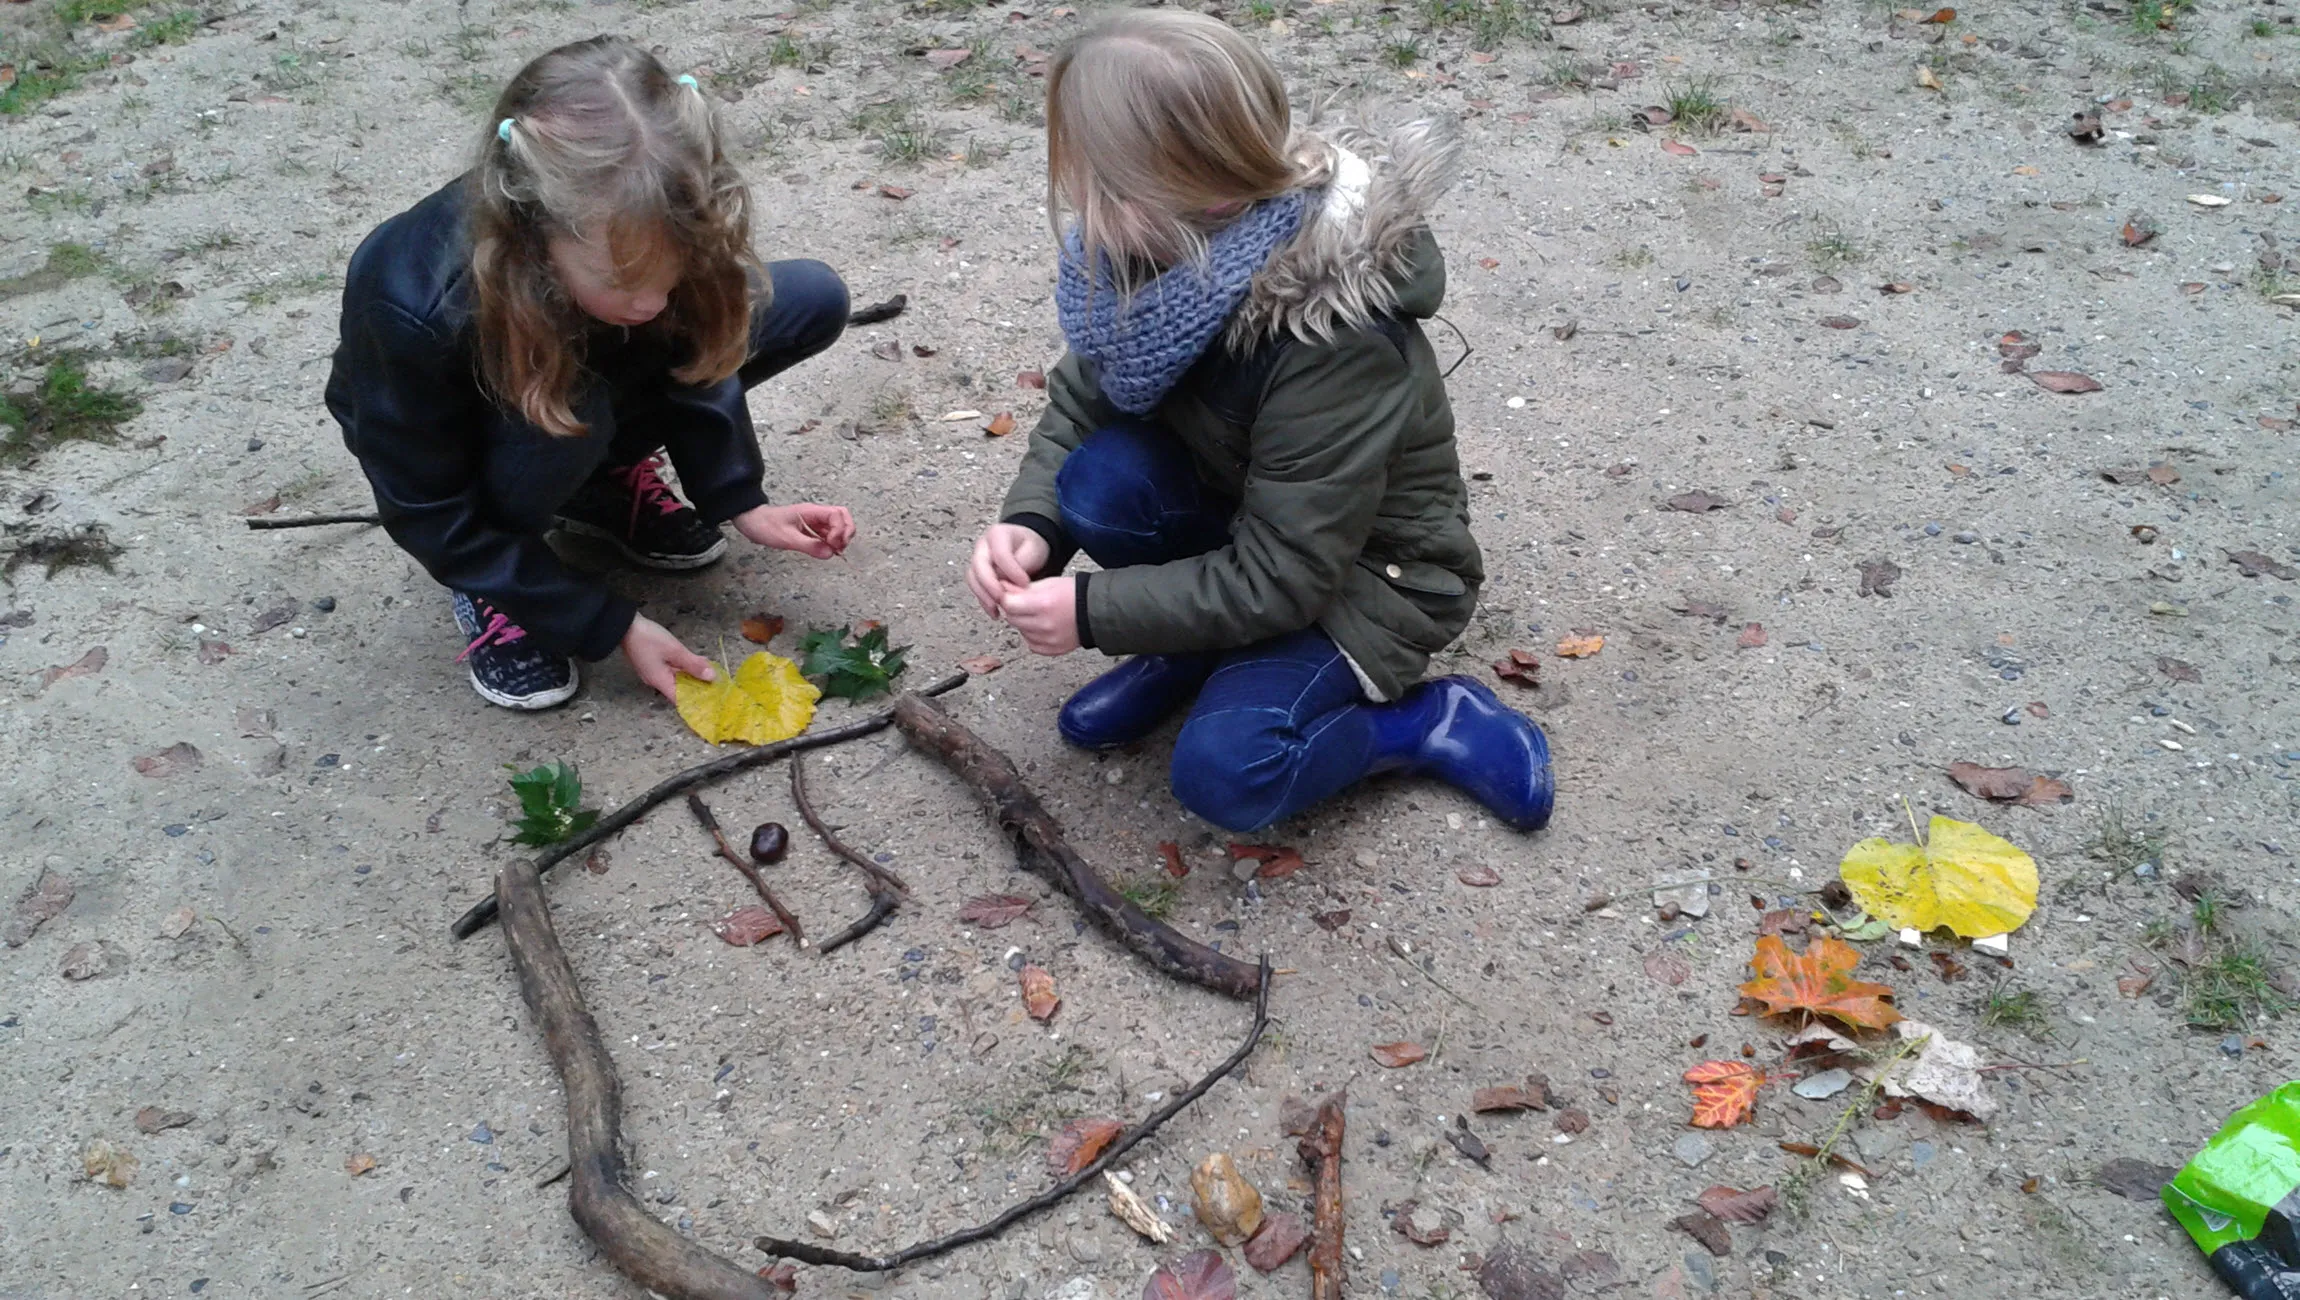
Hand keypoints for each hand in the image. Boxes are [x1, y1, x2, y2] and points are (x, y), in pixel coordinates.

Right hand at [621, 613, 713, 702]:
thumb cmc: (648, 638)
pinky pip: (671, 670)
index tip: (712, 699)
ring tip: (710, 672)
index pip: (680, 700)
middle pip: (679, 689)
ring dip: (692, 675)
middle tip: (716, 683)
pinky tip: (696, 662)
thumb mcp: (675, 650)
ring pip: (676, 678)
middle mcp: (655, 680)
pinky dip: (684, 667)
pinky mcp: (652, 662)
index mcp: (660, 681)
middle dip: (697, 686)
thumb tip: (711, 677)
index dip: (696, 701)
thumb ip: (693, 664)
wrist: (624, 625)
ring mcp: (653, 671)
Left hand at [733, 502, 853, 557]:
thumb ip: (809, 546)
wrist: (751, 521)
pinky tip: (826, 551)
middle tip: (838, 547)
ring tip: (834, 551)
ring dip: (840, 538)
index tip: (831, 544)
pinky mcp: (810, 529)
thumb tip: (830, 553)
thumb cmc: (765, 526)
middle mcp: (815, 514)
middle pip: (843, 517)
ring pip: (837, 525)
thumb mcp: (786, 538)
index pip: (837, 515)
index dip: (839, 530)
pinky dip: (831, 542)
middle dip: (846, 532)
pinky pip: (827, 533)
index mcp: (811, 511)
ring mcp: (814, 521)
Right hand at [966, 523, 1050, 617]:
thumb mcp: (1033, 549)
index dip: (1011, 570)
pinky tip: (995, 612)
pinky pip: (975, 587)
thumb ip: (1022, 562)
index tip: (1025, 584)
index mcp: (997, 534)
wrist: (1024, 546)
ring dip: (983, 596)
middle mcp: (982, 545)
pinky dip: (983, 601)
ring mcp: (977, 559)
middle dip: (990, 586)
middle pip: (979, 566)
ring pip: (972, 578)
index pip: (1000, 553)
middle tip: (1003, 600)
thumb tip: (1009, 581)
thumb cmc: (1030, 546)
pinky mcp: (976, 573)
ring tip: (997, 611)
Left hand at [1000, 576, 1078, 655]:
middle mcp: (1045, 624)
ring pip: (1020, 632)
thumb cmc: (1074, 594)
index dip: (1006, 598)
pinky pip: (1031, 644)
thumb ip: (1022, 588)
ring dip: (1023, 623)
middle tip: (1024, 604)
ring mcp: (1048, 640)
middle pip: (1012, 619)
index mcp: (1043, 604)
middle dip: (1014, 610)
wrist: (1096, 612)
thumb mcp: (1048, 583)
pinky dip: (1032, 636)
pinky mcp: (1052, 650)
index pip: (1008, 604)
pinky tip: (1042, 627)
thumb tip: (1001, 588)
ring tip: (1037, 615)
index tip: (1009, 595)